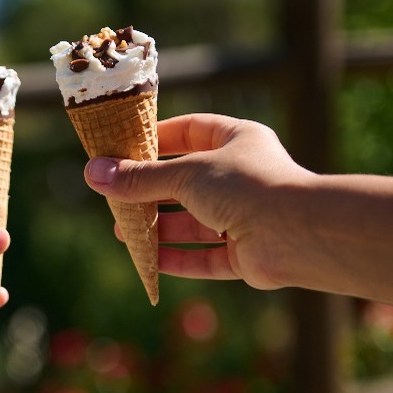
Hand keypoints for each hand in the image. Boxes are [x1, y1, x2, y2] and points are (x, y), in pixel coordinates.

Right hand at [84, 113, 313, 289]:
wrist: (299, 234)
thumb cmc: (246, 186)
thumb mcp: (185, 175)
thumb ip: (140, 178)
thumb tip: (93, 173)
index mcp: (237, 141)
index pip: (191, 131)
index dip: (157, 139)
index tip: (123, 148)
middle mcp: (242, 177)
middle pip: (187, 182)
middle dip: (150, 191)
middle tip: (115, 196)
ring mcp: (246, 216)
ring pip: (194, 222)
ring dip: (159, 227)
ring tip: (122, 231)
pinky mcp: (247, 253)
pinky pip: (207, 256)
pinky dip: (178, 258)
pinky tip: (149, 261)